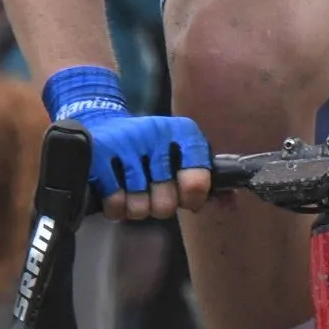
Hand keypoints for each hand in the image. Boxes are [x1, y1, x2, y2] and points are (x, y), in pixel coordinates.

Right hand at [42, 66, 212, 219]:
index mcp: (182, 132)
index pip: (199, 179)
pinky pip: (115, 203)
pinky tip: (114, 191)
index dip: (193, 197)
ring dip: (136, 207)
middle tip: (153, 193)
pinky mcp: (100, 155)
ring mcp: (126, 144)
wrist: (101, 121)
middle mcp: (156, 133)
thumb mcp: (179, 153)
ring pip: (140, 207)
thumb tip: (228, 202)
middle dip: (160, 205)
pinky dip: (115, 207)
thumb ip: (204, 179)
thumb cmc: (148, 148)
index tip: (188, 198)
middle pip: (167, 202)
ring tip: (132, 191)